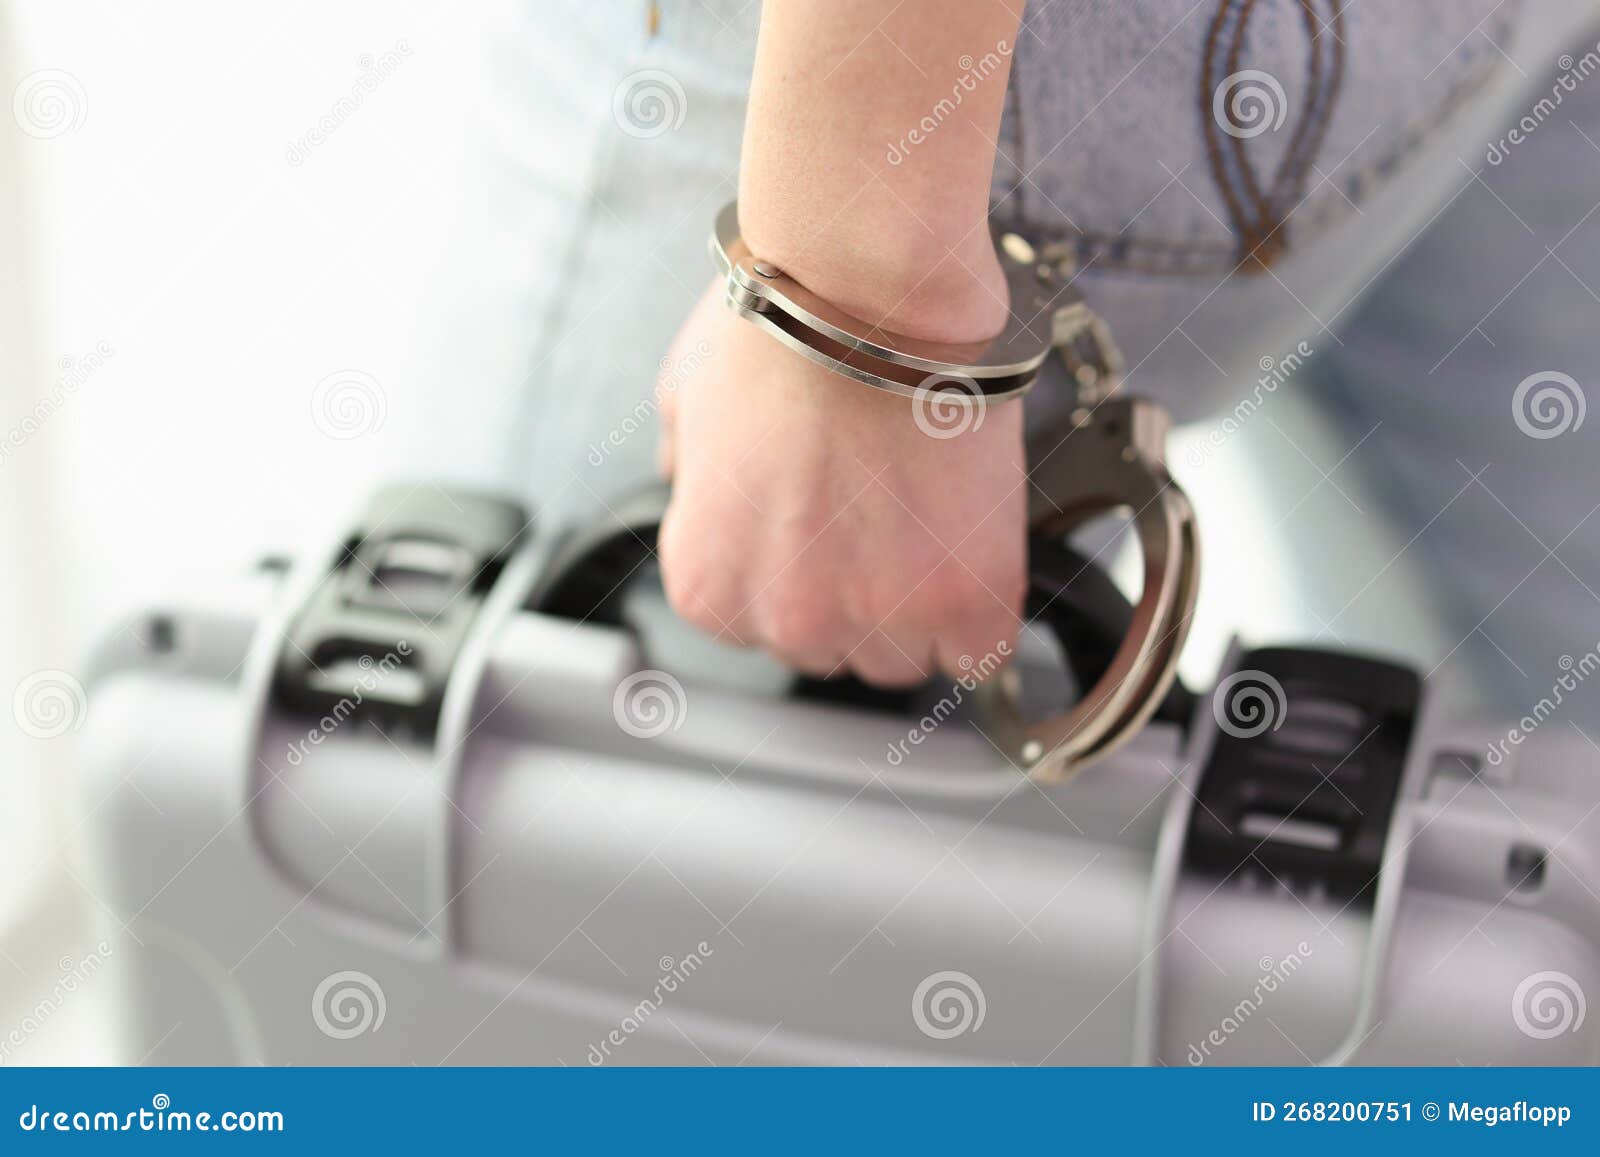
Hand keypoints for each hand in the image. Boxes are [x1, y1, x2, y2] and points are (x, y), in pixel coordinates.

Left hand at [656, 280, 1025, 686]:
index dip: (796, 572)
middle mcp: (783, 620)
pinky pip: (980, 656)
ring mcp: (875, 618)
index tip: (824, 525)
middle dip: (852, 589)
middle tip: (877, 509)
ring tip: (925, 516)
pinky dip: (983, 614)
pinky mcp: (963, 603)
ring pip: (902, 656)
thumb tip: (699, 486)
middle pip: (829, 650)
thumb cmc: (784, 328)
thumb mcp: (684, 403)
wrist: (871, 293)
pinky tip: (973, 551)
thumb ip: (691, 474)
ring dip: (918, 604)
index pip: (757, 628)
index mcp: (708, 585)